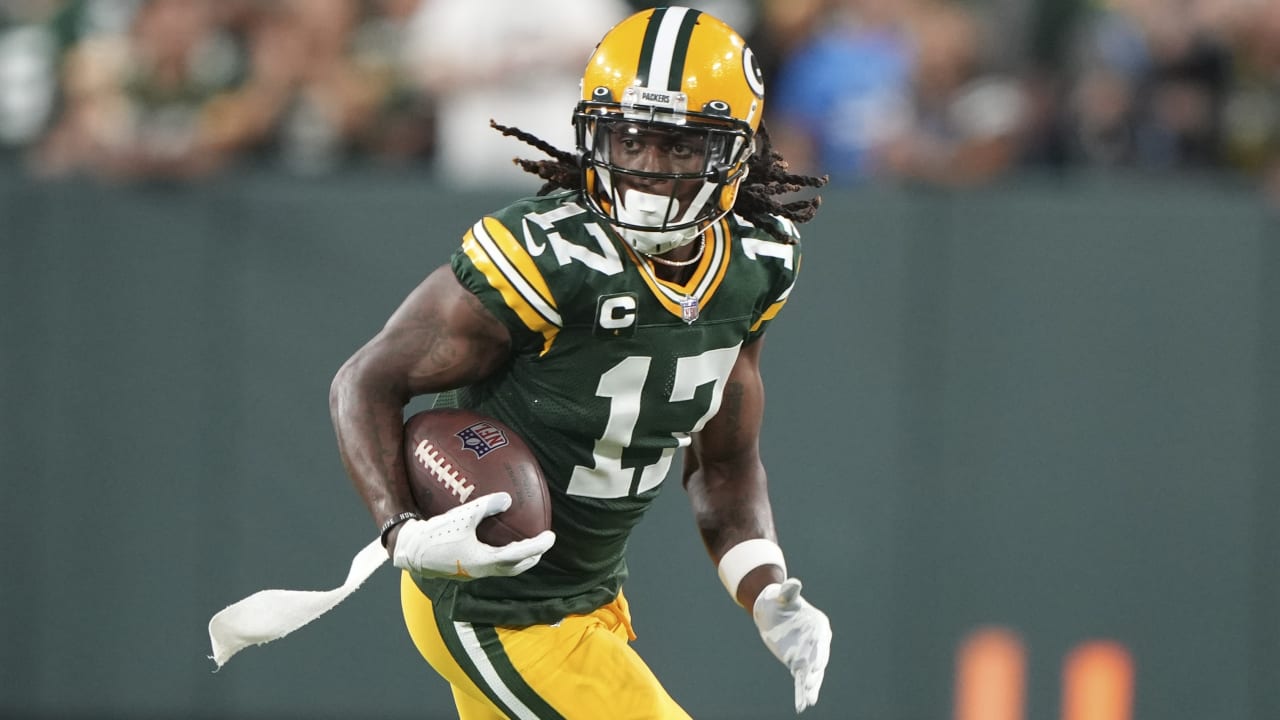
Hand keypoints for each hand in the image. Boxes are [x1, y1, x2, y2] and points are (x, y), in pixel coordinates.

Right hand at [391, 492, 554, 579]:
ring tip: (528, 546)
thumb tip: (508, 498)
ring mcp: (474, 572)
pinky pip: (492, 564)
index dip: (537, 546)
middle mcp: (482, 570)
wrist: (411, 551)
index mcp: (484, 560)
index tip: (551, 537)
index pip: (519, 555)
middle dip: (532, 557)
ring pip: (504, 569)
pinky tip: (499, 543)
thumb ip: (486, 506)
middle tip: (543, 543)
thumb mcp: (462, 516)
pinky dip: (504, 556)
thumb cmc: (436, 534)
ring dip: (519, 559)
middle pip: (515, 568)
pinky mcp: (466, 569)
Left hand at [752, 578, 831, 712]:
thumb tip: (793, 583)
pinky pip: (800, 679)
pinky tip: (802, 705)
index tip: (816, 666)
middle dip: (815, 674)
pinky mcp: (797, 662)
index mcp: (818, 625)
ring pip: (811, 674)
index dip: (819, 654)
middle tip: (809, 685)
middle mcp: (817, 642)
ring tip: (808, 702)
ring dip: (810, 687)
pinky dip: (801, 692)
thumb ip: (789, 591)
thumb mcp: (782, 595)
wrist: (772, 609)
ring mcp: (808, 653)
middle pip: (818, 660)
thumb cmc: (779, 599)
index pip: (821, 642)